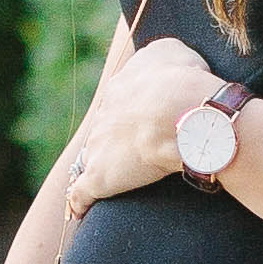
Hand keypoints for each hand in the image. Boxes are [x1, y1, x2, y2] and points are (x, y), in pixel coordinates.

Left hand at [61, 36, 216, 221]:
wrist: (180, 112)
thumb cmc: (184, 80)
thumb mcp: (173, 51)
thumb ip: (162, 56)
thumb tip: (167, 65)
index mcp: (122, 87)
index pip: (120, 102)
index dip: (132, 113)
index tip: (144, 123)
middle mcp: (104, 115)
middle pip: (104, 128)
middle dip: (113, 138)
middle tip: (131, 150)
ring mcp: (98, 147)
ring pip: (90, 157)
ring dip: (96, 167)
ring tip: (107, 180)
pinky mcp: (100, 177)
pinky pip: (81, 193)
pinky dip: (79, 202)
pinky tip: (78, 211)